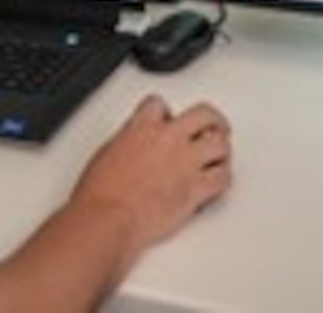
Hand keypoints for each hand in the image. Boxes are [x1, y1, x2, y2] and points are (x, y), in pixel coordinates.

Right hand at [71, 96, 233, 253]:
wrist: (107, 218)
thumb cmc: (100, 194)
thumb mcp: (106, 153)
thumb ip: (127, 143)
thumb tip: (132, 147)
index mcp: (142, 127)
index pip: (160, 104)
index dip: (166, 113)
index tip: (169, 120)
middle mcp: (168, 140)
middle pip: (205, 114)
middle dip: (213, 120)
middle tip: (215, 127)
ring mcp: (185, 163)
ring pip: (221, 145)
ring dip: (221, 151)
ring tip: (217, 158)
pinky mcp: (195, 189)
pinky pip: (223, 178)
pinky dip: (223, 180)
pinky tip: (216, 184)